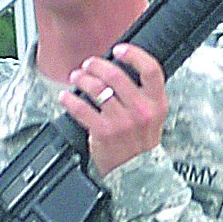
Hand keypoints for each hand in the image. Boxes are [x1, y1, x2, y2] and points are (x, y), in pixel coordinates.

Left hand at [61, 44, 167, 178]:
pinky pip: (81, 109)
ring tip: (77, 77)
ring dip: (82, 79)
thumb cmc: (140, 141)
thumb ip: (142, 93)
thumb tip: (118, 66)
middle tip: (88, 65)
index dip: (133, 54)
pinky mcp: (103, 133)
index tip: (118, 49)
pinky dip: (70, 100)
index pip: (150, 70)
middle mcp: (141, 111)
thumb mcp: (152, 116)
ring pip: (97, 89)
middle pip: (116, 75)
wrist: (137, 172)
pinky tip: (66, 97)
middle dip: (97, 65)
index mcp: (156, 103)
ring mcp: (122, 122)